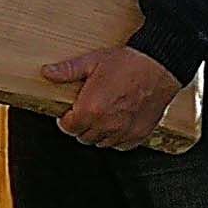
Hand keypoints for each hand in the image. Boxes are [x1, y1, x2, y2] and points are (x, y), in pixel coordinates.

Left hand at [44, 40, 185, 151]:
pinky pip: (122, 146)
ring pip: (101, 143)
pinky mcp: (140, 134)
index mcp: (91, 109)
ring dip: (97, 133)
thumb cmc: (127, 63)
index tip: (68, 112)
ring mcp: (124, 132)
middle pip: (83, 137)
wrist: (159, 66)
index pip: (68, 128)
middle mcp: (107, 125)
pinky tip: (116, 124)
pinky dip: (116, 139)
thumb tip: (47, 72)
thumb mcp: (92, 61)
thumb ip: (67, 70)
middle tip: (84, 112)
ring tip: (100, 116)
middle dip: (80, 126)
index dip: (65, 120)